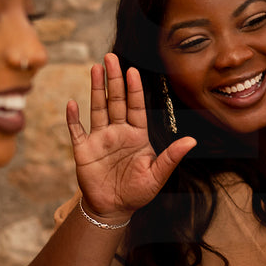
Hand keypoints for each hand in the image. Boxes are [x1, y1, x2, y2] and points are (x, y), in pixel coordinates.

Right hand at [66, 54, 194, 222]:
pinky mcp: (84, 150)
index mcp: (136, 135)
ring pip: (97, 108)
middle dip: (113, 79)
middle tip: (110, 57)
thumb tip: (192, 141)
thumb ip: (171, 157)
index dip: (134, 89)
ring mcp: (100, 139)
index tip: (132, 71)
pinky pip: (77, 130)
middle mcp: (118, 132)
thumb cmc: (137, 192)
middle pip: (115, 101)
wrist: (113, 209)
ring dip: (96, 89)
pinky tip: (73, 104)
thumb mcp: (157, 176)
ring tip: (95, 68)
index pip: (135, 106)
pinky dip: (74, 118)